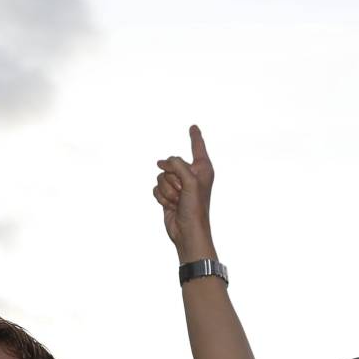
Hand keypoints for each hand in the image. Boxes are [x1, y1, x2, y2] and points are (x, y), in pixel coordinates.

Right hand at [153, 125, 214, 260]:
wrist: (187, 231)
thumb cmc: (195, 208)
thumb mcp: (190, 181)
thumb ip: (177, 165)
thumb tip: (162, 163)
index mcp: (202, 168)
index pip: (197, 147)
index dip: (195, 136)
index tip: (193, 127)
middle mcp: (191, 175)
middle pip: (171, 164)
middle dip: (172, 179)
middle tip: (183, 192)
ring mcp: (178, 185)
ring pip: (161, 176)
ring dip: (167, 191)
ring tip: (178, 201)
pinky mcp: (168, 194)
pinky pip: (156, 187)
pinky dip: (161, 198)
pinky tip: (171, 206)